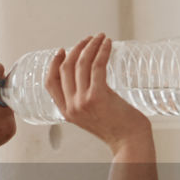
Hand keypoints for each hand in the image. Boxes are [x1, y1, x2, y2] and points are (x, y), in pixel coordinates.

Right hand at [44, 33, 150, 149]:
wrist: (130, 142)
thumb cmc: (117, 128)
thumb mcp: (92, 116)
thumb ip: (84, 100)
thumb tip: (90, 76)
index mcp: (66, 112)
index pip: (50, 82)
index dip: (54, 63)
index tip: (63, 50)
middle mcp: (71, 106)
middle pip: (65, 68)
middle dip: (77, 48)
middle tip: (88, 40)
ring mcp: (83, 101)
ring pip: (81, 64)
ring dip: (91, 46)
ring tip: (100, 37)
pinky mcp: (98, 96)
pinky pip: (97, 65)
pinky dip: (102, 51)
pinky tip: (107, 43)